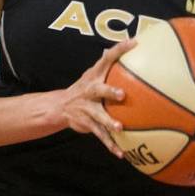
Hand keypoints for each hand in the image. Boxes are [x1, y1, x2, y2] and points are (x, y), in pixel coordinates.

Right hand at [61, 39, 135, 157]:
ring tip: (120, 128)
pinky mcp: (87, 124)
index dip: (119, 49)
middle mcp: (90, 91)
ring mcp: (87, 108)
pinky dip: (111, 145)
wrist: (60, 106)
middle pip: (98, 90)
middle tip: (122, 94)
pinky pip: (101, 136)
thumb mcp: (93, 73)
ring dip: (109, 122)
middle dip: (109, 91)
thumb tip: (124, 43)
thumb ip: (108, 63)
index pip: (107, 58)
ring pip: (99, 116)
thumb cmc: (85, 87)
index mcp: (93, 75)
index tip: (134, 42)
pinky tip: (121, 153)